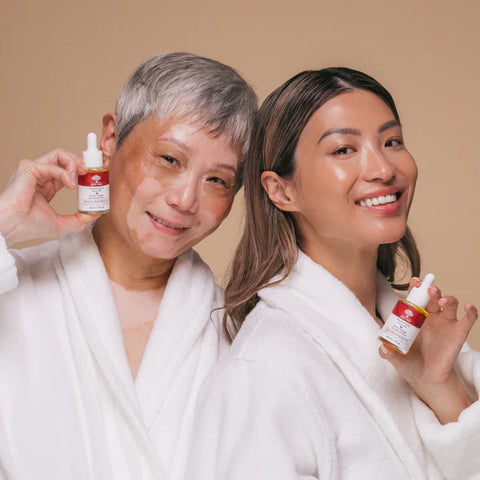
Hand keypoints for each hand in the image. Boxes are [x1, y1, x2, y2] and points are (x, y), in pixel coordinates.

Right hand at [0, 149, 96, 246]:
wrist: (13, 227)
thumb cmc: (29, 226)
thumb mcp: (61, 223)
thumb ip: (78, 220)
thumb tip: (94, 215)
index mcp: (47, 186)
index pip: (68, 171)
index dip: (82, 172)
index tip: (95, 179)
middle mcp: (40, 175)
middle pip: (65, 158)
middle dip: (81, 162)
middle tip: (91, 172)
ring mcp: (34, 169)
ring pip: (59, 154)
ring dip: (75, 163)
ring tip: (82, 176)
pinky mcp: (28, 167)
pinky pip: (52, 164)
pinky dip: (65, 172)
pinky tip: (71, 184)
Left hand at [379, 278, 477, 422]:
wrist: (426, 379)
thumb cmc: (409, 363)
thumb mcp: (395, 357)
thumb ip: (388, 352)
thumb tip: (383, 347)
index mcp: (414, 317)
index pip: (415, 297)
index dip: (416, 287)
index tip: (414, 281)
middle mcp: (431, 316)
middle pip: (432, 296)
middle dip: (431, 289)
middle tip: (428, 289)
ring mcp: (445, 323)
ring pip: (449, 303)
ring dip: (447, 298)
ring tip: (441, 301)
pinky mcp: (458, 333)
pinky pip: (468, 319)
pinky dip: (471, 312)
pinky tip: (467, 308)